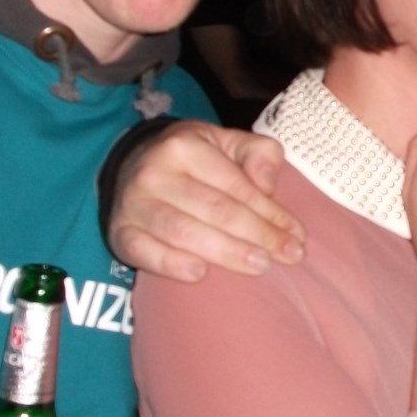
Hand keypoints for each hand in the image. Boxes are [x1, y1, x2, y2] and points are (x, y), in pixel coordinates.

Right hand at [108, 120, 304, 280]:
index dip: (271, 213)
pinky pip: (145, 252)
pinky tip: (200, 274)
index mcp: (185, 146)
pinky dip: (171, 264)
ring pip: (184, 233)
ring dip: (226, 253)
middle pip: (216, 211)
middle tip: (289, 256)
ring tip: (261, 267)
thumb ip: (257, 153)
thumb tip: (267, 184)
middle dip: (258, 236)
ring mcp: (133, 205)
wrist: (131, 165)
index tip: (297, 236)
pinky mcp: (119, 233)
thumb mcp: (226, 142)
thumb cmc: (192, 159)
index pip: (237, 186)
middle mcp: (154, 173)